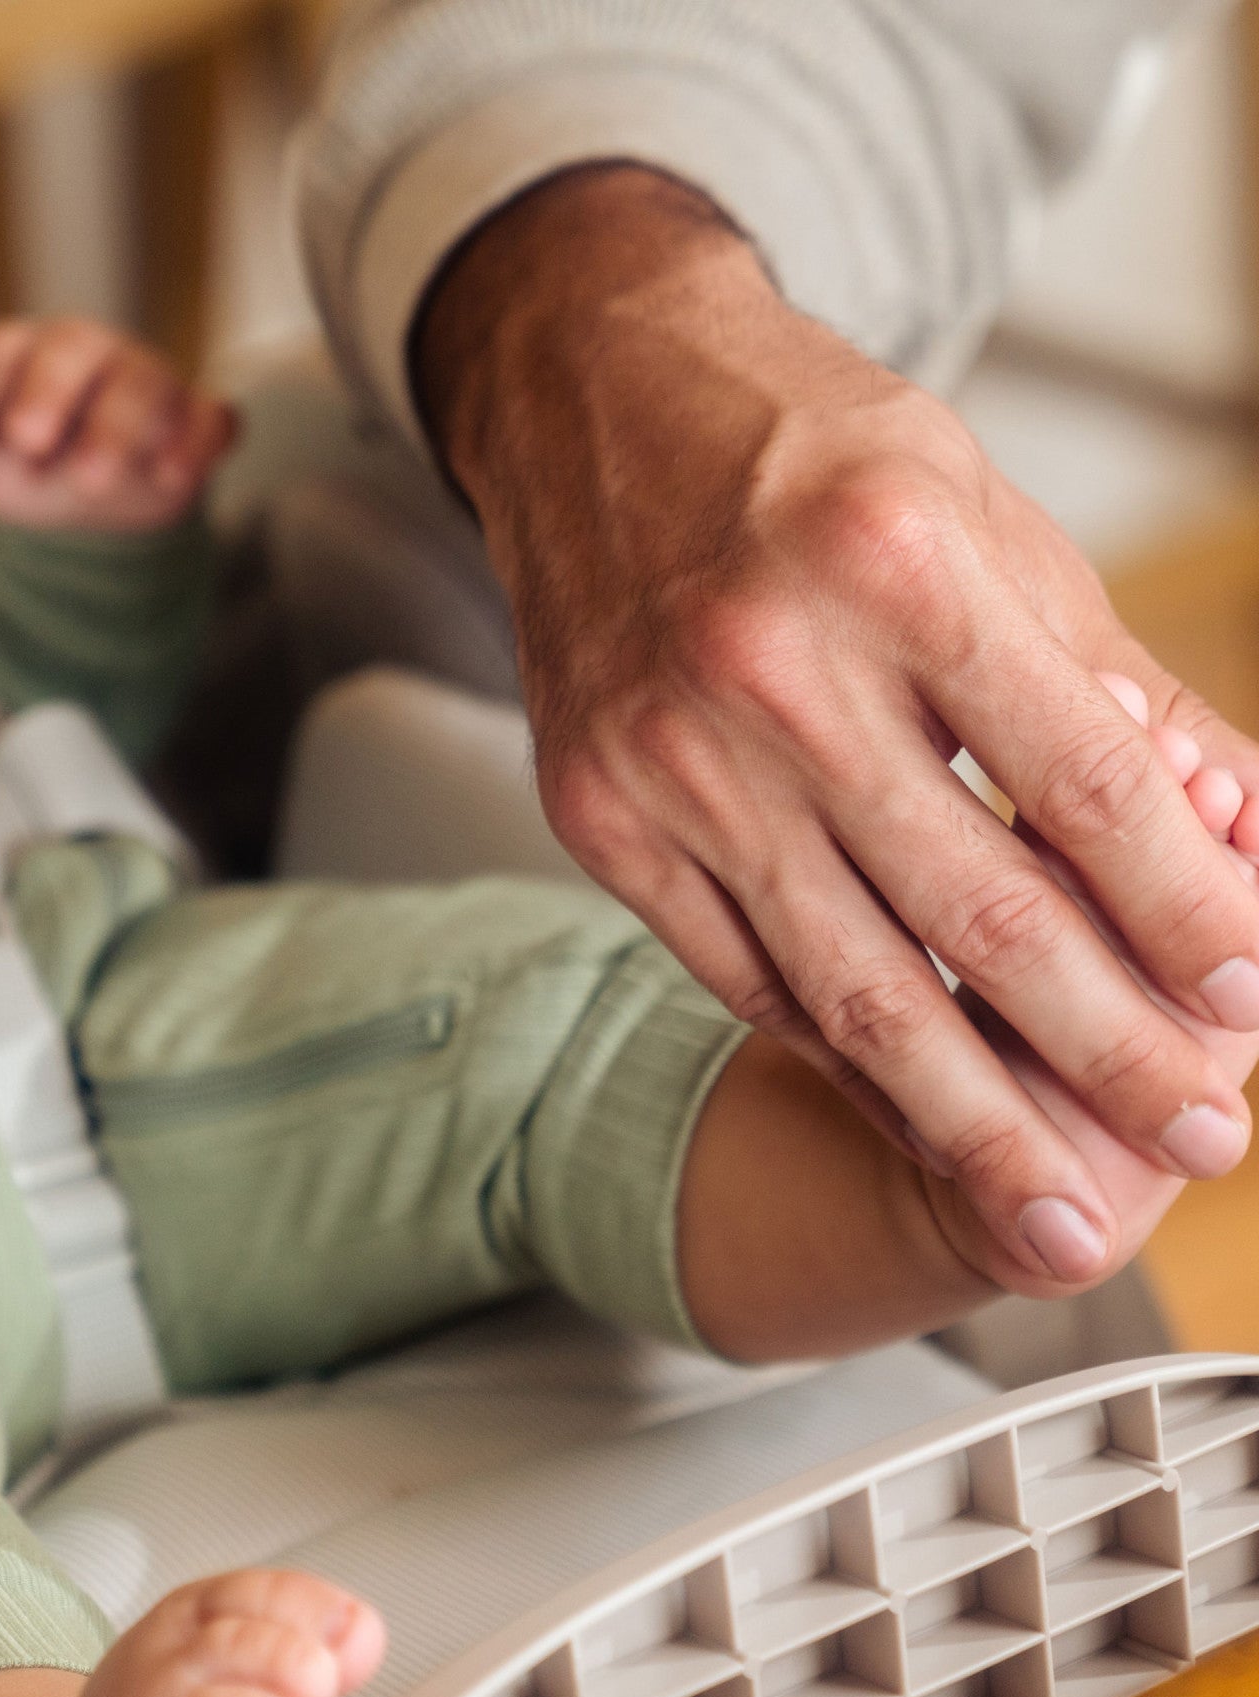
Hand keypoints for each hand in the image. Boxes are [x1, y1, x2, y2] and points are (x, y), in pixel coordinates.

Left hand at [0, 317, 236, 533]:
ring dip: (119, 427)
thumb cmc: (46, 473)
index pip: (11, 348)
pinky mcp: (199, 418)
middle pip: (77, 346)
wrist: (108, 513)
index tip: (9, 435)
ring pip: (144, 380)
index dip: (8, 385)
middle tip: (31, 445)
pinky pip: (210, 417)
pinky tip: (169, 477)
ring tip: (93, 479)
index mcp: (32, 355)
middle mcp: (93, 355)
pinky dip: (196, 444)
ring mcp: (149, 382)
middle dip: (53, 392)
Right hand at [416, 164, 1258, 1291]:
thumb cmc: (804, 453)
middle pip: (975, 910)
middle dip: (1109, 1048)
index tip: (1251, 1000)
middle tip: (1204, 1134)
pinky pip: (738, 973)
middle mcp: (766, 669)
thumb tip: (1232, 827)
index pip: (1081, 783)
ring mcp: (665, 757)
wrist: (591, 405)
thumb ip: (1106, 682)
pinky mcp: (599, 816)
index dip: (1188, 910)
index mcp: (893, 561)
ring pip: (848, 983)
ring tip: (1056, 1203)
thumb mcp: (987, 513)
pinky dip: (835, 1053)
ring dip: (974, 1110)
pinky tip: (912, 1105)